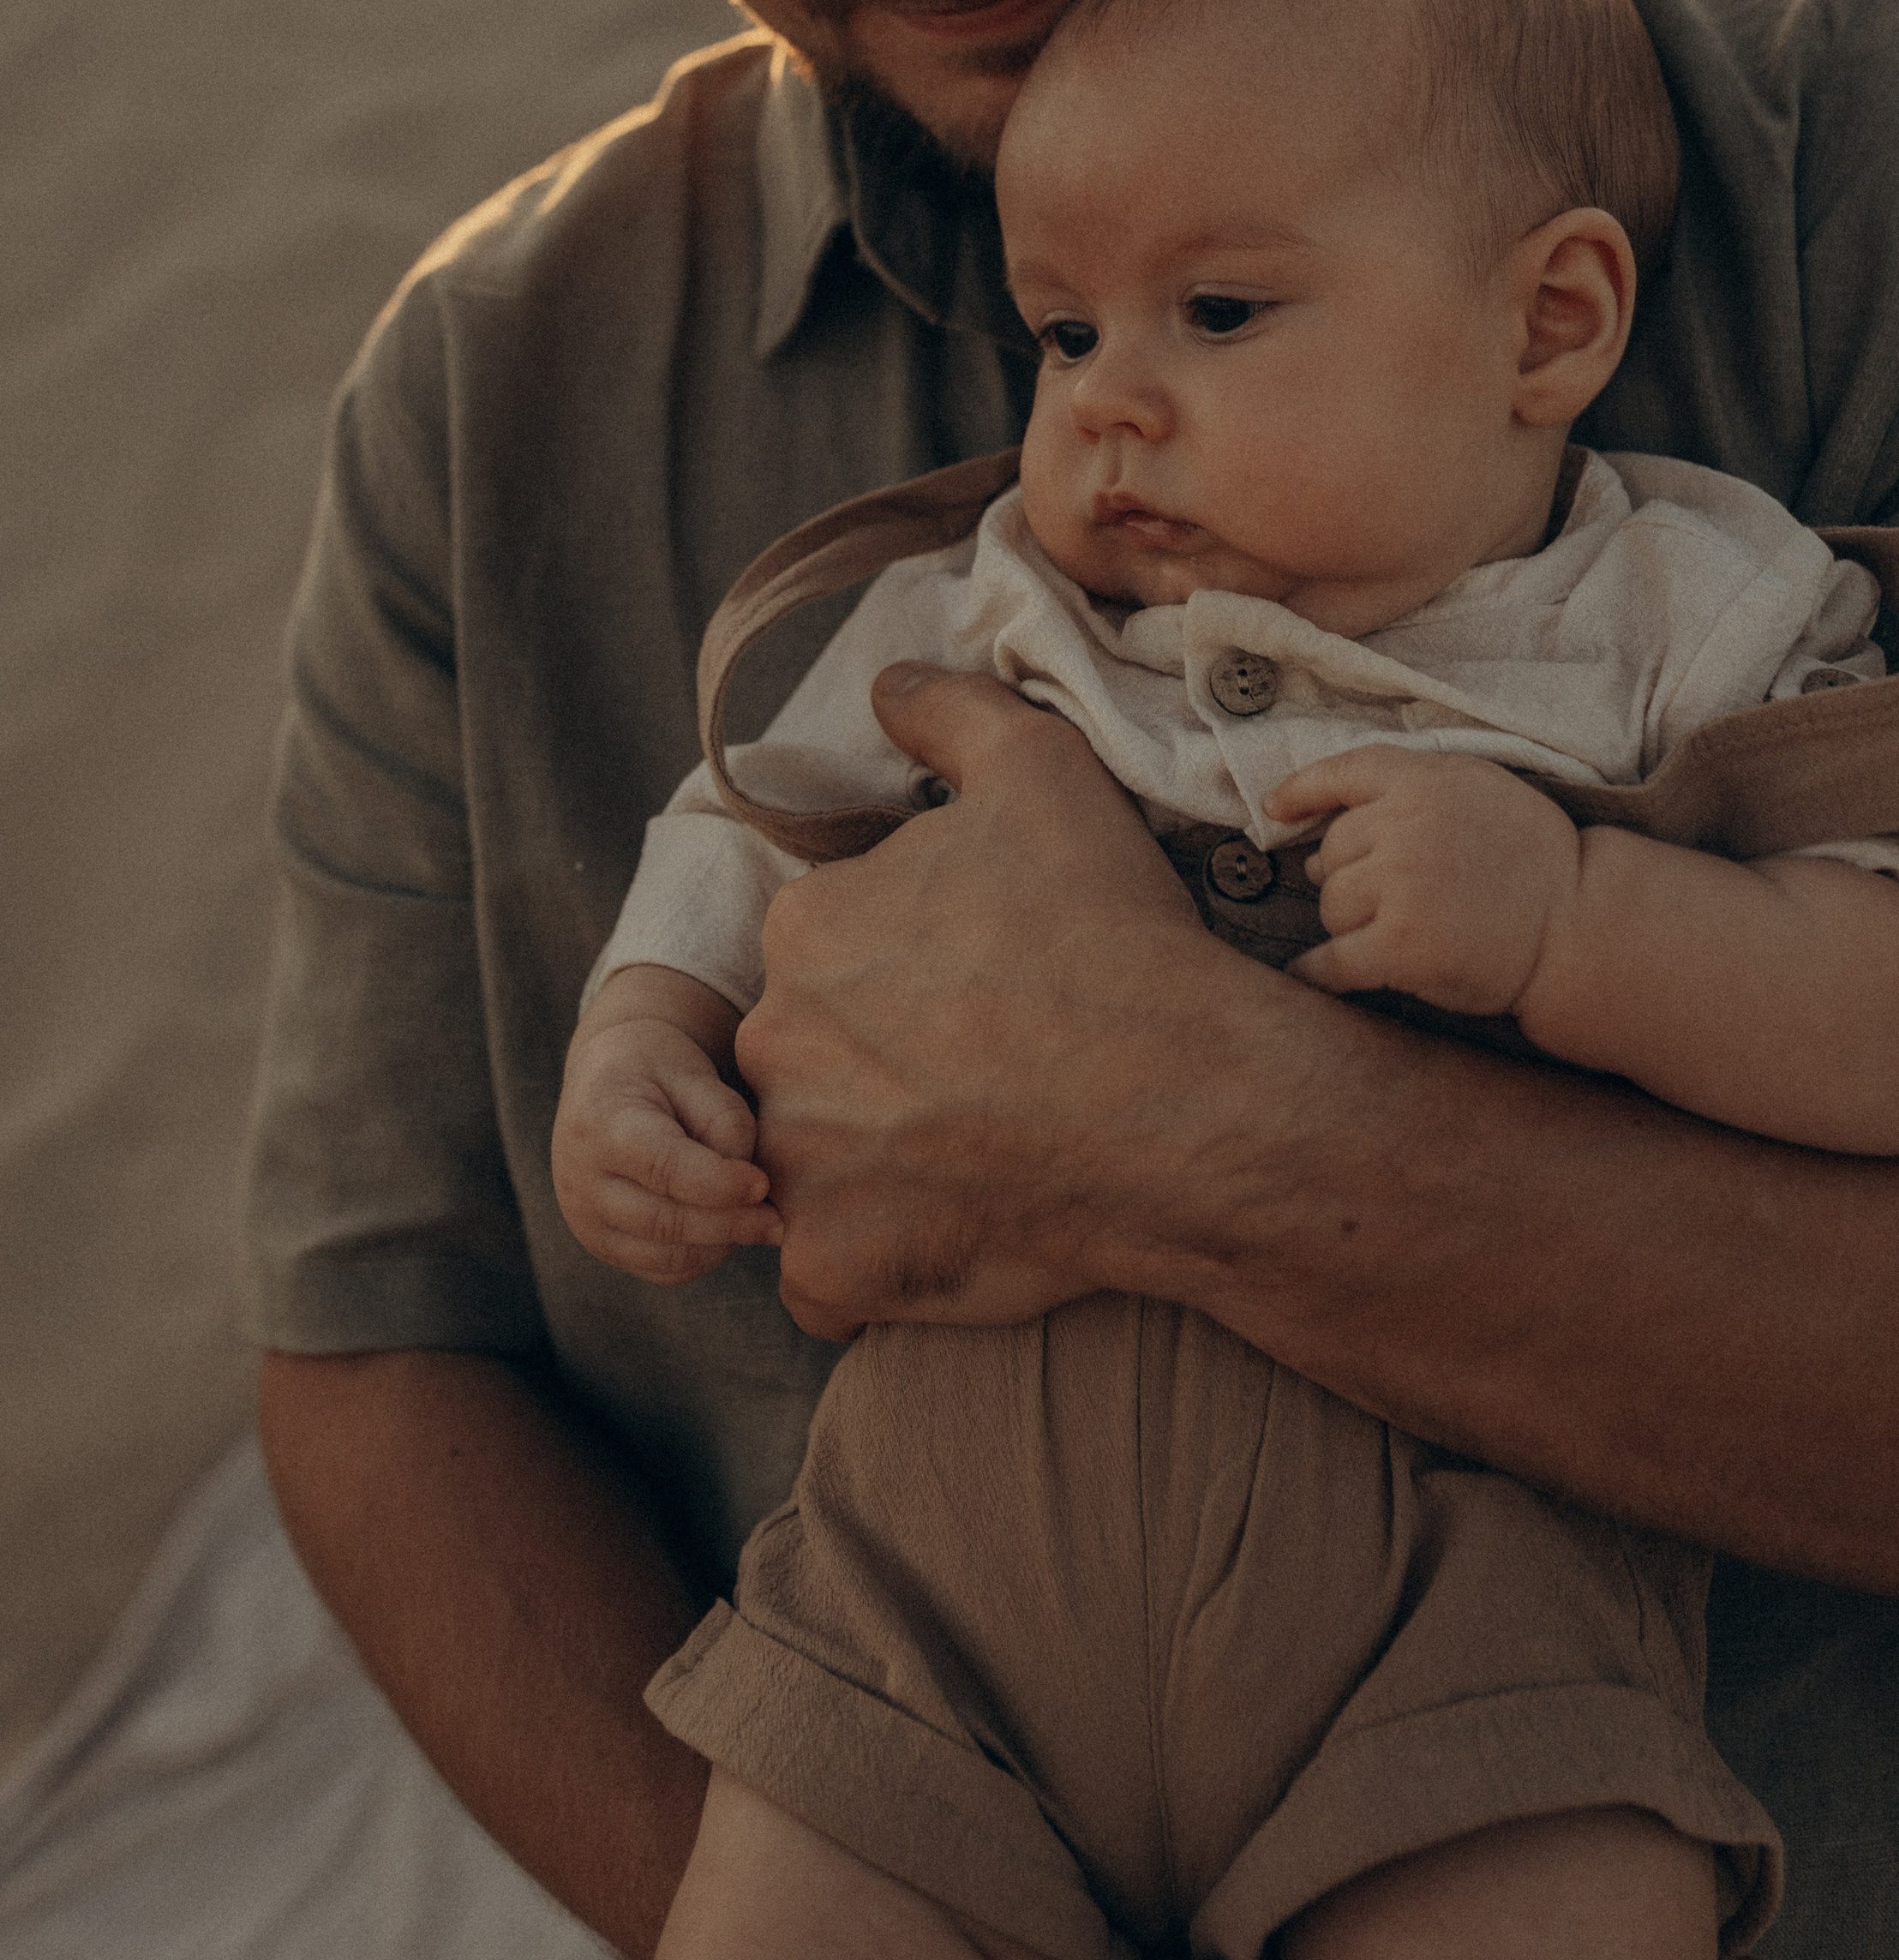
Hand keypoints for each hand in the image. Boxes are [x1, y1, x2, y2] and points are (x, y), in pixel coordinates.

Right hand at [552, 980, 782, 1282]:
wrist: (605, 1079)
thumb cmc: (657, 1069)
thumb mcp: (692, 1072)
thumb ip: (725, 1121)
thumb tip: (752, 1188)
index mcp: (600, 1122)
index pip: (663, 1168)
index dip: (718, 1184)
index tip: (763, 1184)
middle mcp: (581, 1179)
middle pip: (664, 1221)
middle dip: (730, 1223)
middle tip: (778, 1219)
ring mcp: (585, 1219)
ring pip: (665, 1256)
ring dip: (721, 1244)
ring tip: (758, 1220)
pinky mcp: (602, 1245)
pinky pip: (662, 1269)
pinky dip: (703, 1257)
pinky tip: (728, 1229)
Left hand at [737, 660, 1239, 1342]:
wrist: (1184, 1100)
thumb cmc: (1113, 934)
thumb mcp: (1042, 772)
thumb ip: (949, 711)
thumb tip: (886, 682)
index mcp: (807, 928)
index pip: (834, 951)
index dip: (914, 968)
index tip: (987, 988)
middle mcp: (776, 1043)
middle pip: (813, 1055)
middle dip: (878, 1066)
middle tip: (988, 1079)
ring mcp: (798, 1163)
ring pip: (811, 1161)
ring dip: (872, 1163)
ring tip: (978, 1157)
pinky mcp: (832, 1265)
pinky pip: (825, 1277)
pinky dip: (872, 1266)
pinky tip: (953, 1232)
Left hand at [1266, 747, 1581, 1018]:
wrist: (1580, 925)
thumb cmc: (1534, 861)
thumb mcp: (1480, 790)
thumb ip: (1413, 789)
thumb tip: (1323, 822)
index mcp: (1427, 781)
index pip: (1344, 773)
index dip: (1302, 790)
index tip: (1274, 809)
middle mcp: (1407, 826)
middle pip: (1334, 851)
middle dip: (1352, 877)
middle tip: (1398, 899)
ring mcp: (1402, 885)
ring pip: (1333, 905)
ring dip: (1351, 923)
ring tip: (1402, 932)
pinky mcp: (1402, 945)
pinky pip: (1334, 960)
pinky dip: (1316, 972)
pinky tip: (1308, 976)